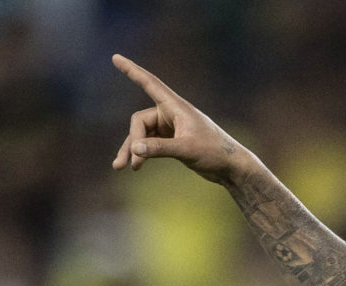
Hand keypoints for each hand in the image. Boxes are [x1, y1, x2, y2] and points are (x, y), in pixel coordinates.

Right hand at [110, 54, 247, 182]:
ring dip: (132, 150)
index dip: (132, 71)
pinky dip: (142, 154)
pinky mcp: (171, 141)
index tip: (115, 58)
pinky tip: (135, 168)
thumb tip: (134, 148)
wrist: (230, 167)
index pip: (149, 84)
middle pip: (139, 121)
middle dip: (133, 141)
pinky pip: (149, 144)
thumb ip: (160, 148)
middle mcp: (171, 114)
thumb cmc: (214, 153)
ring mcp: (170, 127)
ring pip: (141, 135)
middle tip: (134, 163)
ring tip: (119, 168)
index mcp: (176, 107)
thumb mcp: (186, 150)